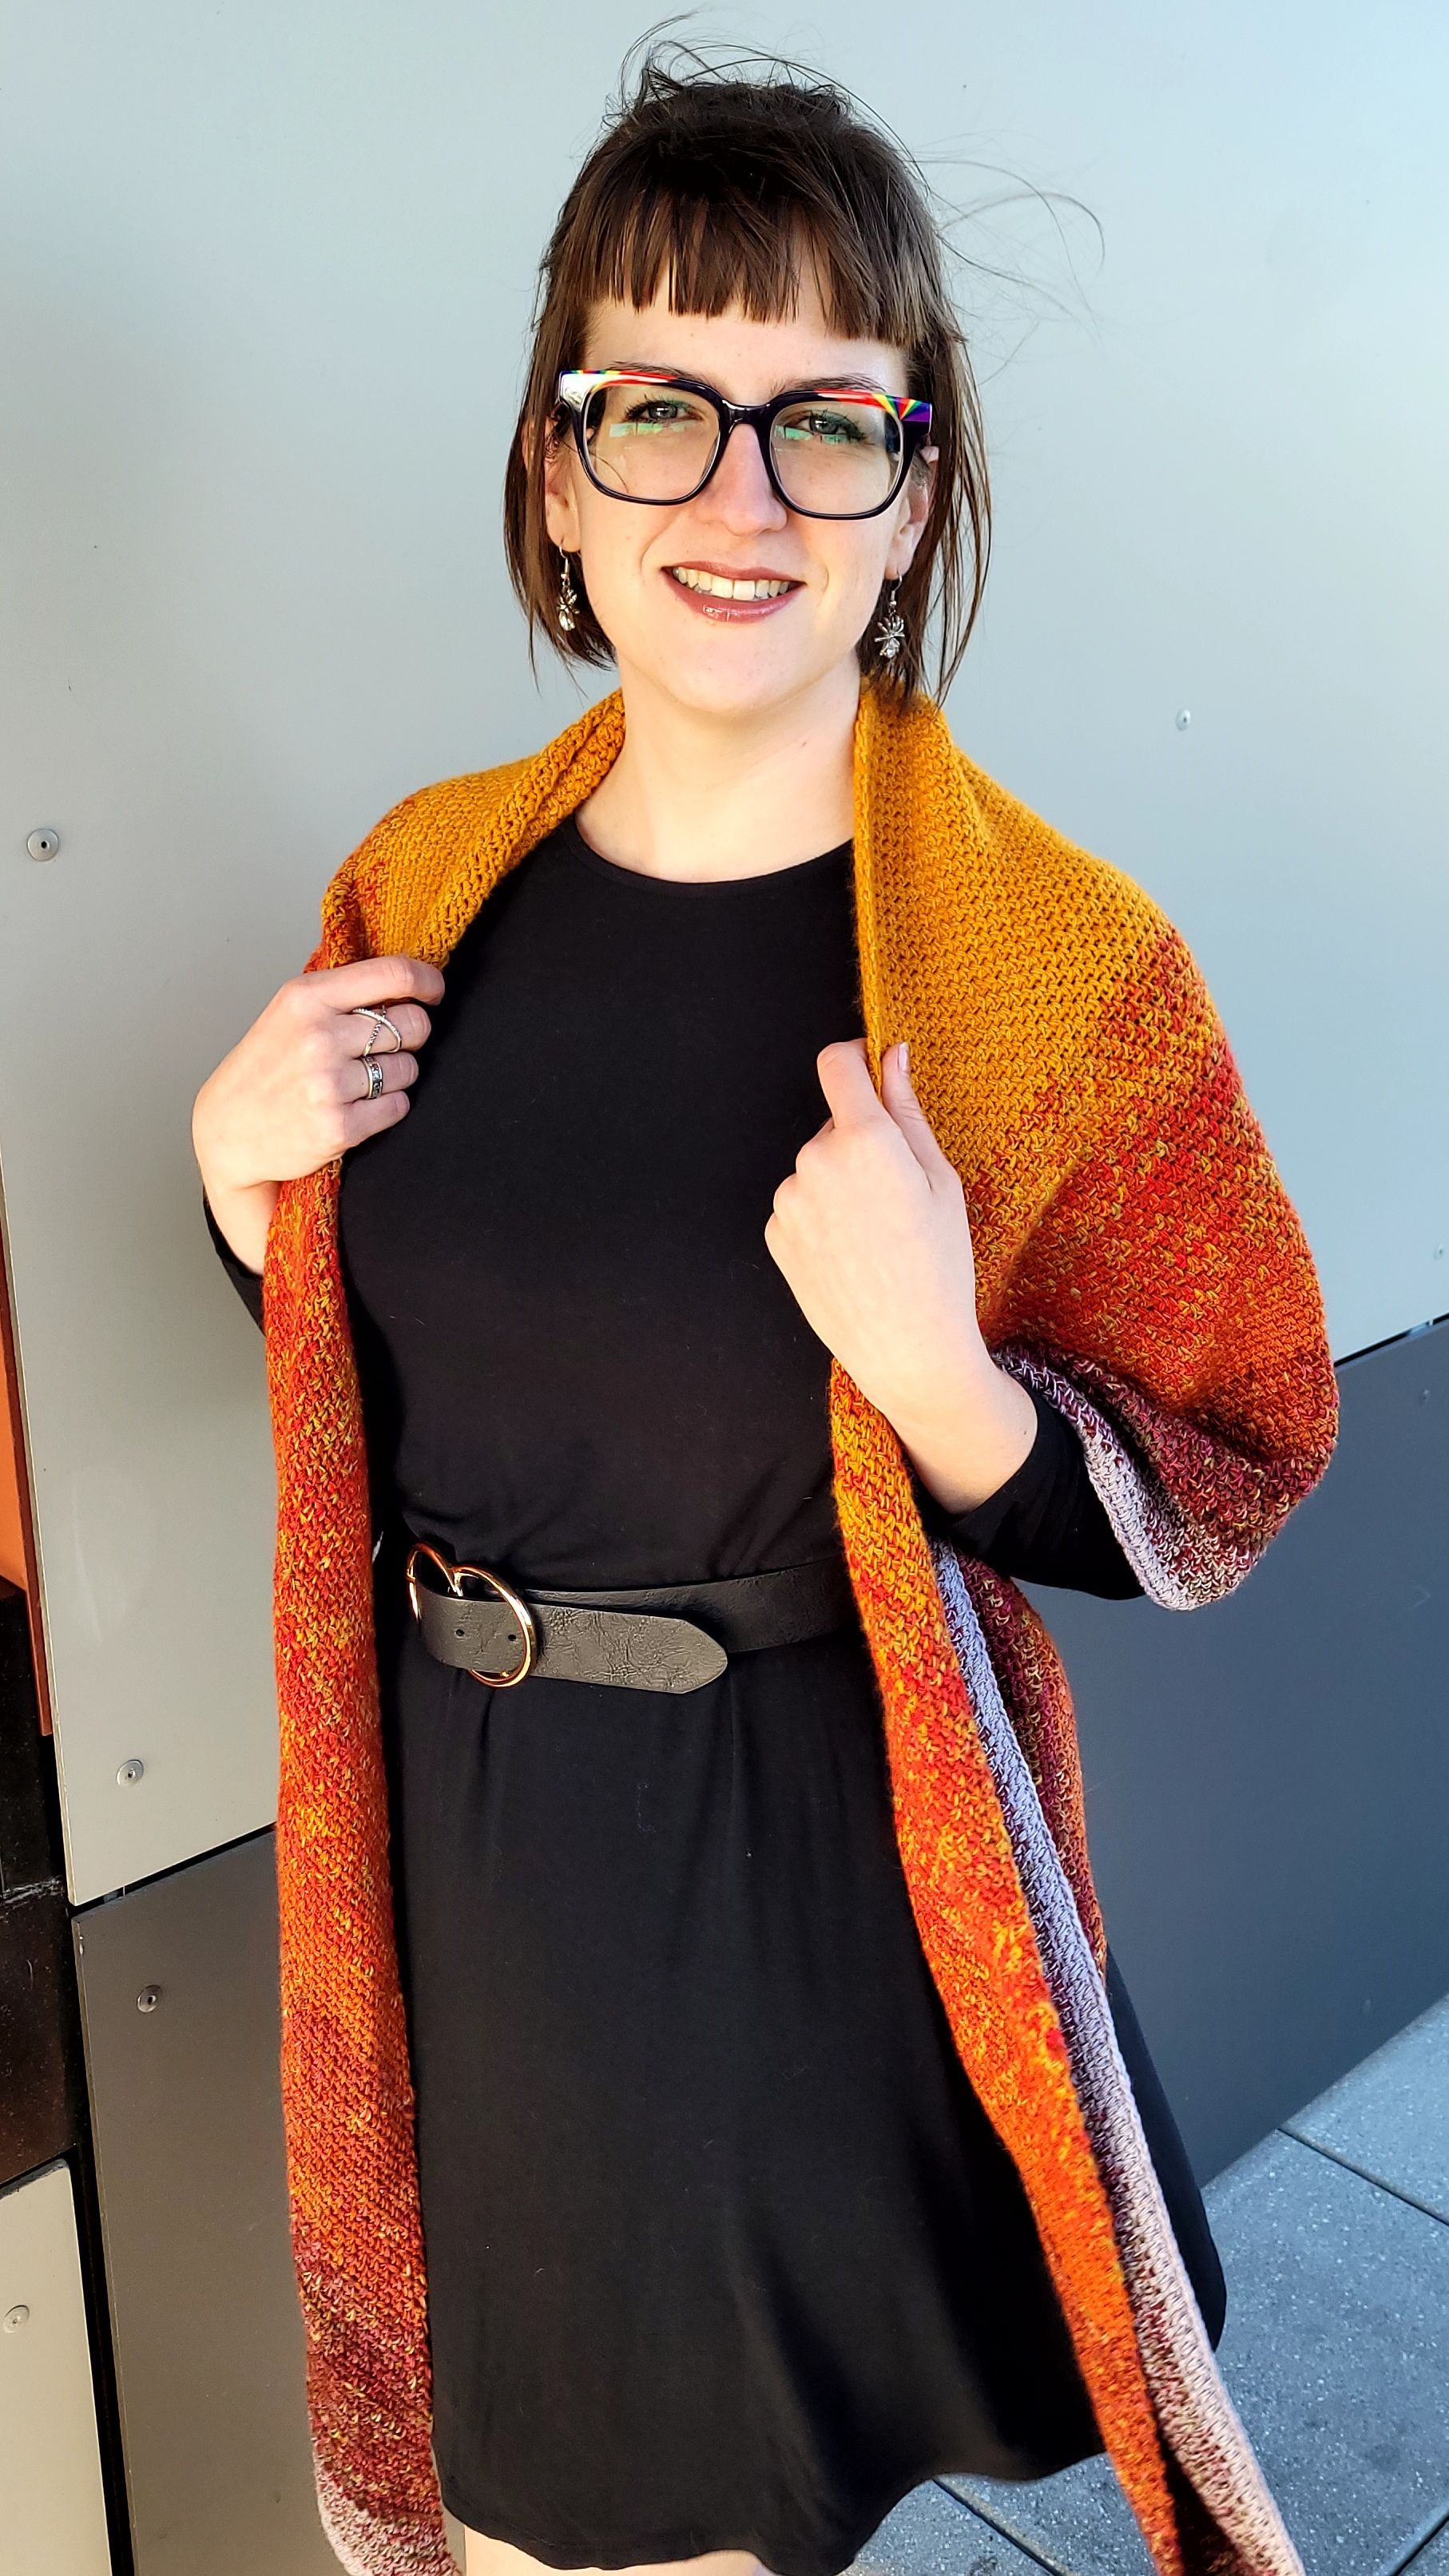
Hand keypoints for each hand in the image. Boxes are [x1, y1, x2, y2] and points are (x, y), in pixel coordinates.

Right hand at [192, 955, 445, 1272]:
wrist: (227, 1129)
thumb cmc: (265, 1067)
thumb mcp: (289, 1012)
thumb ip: (341, 995)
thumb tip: (407, 983)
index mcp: (307, 997)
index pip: (394, 975)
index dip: (427, 982)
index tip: (433, 992)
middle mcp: (319, 1036)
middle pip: (412, 1025)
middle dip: (411, 1035)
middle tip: (385, 1047)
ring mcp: (329, 1083)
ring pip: (408, 1069)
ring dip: (395, 1076)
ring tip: (358, 1081)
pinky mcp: (339, 1126)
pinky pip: (398, 1106)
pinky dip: (387, 1107)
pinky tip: (357, 1106)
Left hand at [764, 1039, 1036, 1513]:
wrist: (908, 1348)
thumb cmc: (939, 1265)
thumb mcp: (941, 1180)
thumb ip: (907, 1109)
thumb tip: (892, 1053)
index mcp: (864, 1140)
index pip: (836, 1063)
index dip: (853, 1060)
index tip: (868, 1073)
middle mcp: (815, 1162)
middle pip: (832, 1124)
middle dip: (859, 1142)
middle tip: (896, 1195)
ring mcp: (788, 1200)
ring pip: (815, 1167)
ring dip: (839, 1183)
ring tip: (874, 1233)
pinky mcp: (774, 1233)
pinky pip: (800, 1204)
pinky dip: (822, 1217)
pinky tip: (851, 1253)